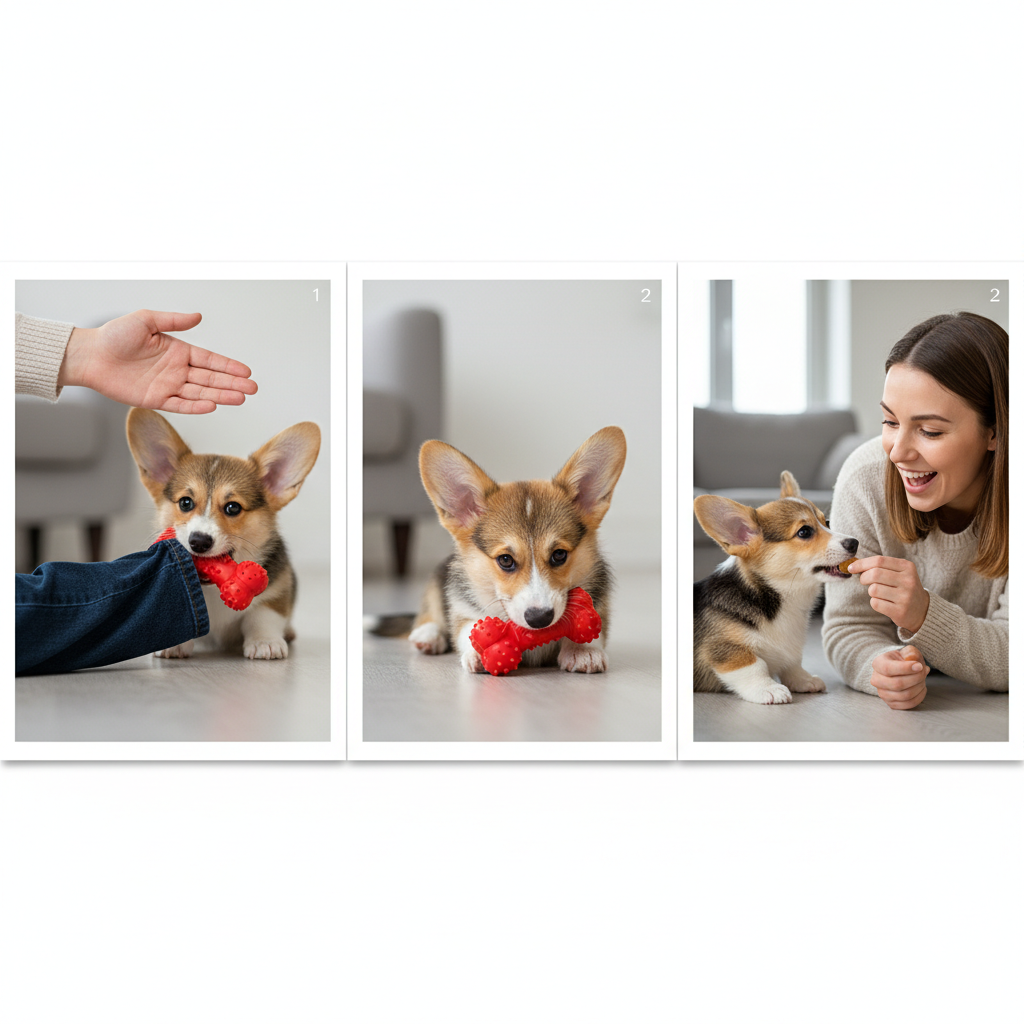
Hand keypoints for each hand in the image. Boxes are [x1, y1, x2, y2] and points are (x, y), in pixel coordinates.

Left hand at [58, 309, 257, 413]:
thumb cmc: (114, 336)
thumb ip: (174, 321)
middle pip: (210, 379)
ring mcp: (167, 386)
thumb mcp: (146, 320)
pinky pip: (181, 405)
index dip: (228, 366)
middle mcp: (176, 370)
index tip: (246, 371)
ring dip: (221, 396)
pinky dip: (196, 406)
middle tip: (252, 389)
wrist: (91, 356)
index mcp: (177, 351)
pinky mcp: (155, 400)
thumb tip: (198, 316)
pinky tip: (212, 405)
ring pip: (200, 393)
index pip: (209, 360)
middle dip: (232, 384)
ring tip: (240, 398)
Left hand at [848, 555, 929, 633]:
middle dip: (864, 577)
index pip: (879, 560)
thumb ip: (880, 566)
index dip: (862, 563)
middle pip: (874, 574)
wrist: (922, 610)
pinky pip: (876, 603)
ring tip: (880, 594)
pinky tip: (884, 603)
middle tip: (864, 581)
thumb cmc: (903, 588)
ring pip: (874, 589)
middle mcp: (908, 580)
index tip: (851, 568)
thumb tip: (853, 565)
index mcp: (907, 567)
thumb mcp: (898, 573)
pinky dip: (875, 603)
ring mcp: (905, 596)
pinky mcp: (900, 611)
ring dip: (871, 592)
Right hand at [870, 646, 929, 709]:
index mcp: (877, 664)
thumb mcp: (907, 651)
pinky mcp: (891, 703)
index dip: (906, 668)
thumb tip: (914, 661)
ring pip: (904, 695)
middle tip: (924, 672)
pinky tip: (922, 688)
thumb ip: (911, 653)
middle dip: (916, 678)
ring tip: (923, 679)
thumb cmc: (903, 660)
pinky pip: (908, 704)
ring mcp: (882, 693)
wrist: (898, 670)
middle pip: (897, 684)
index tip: (920, 666)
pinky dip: (919, 696)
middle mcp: (876, 680)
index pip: (888, 669)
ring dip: (919, 687)